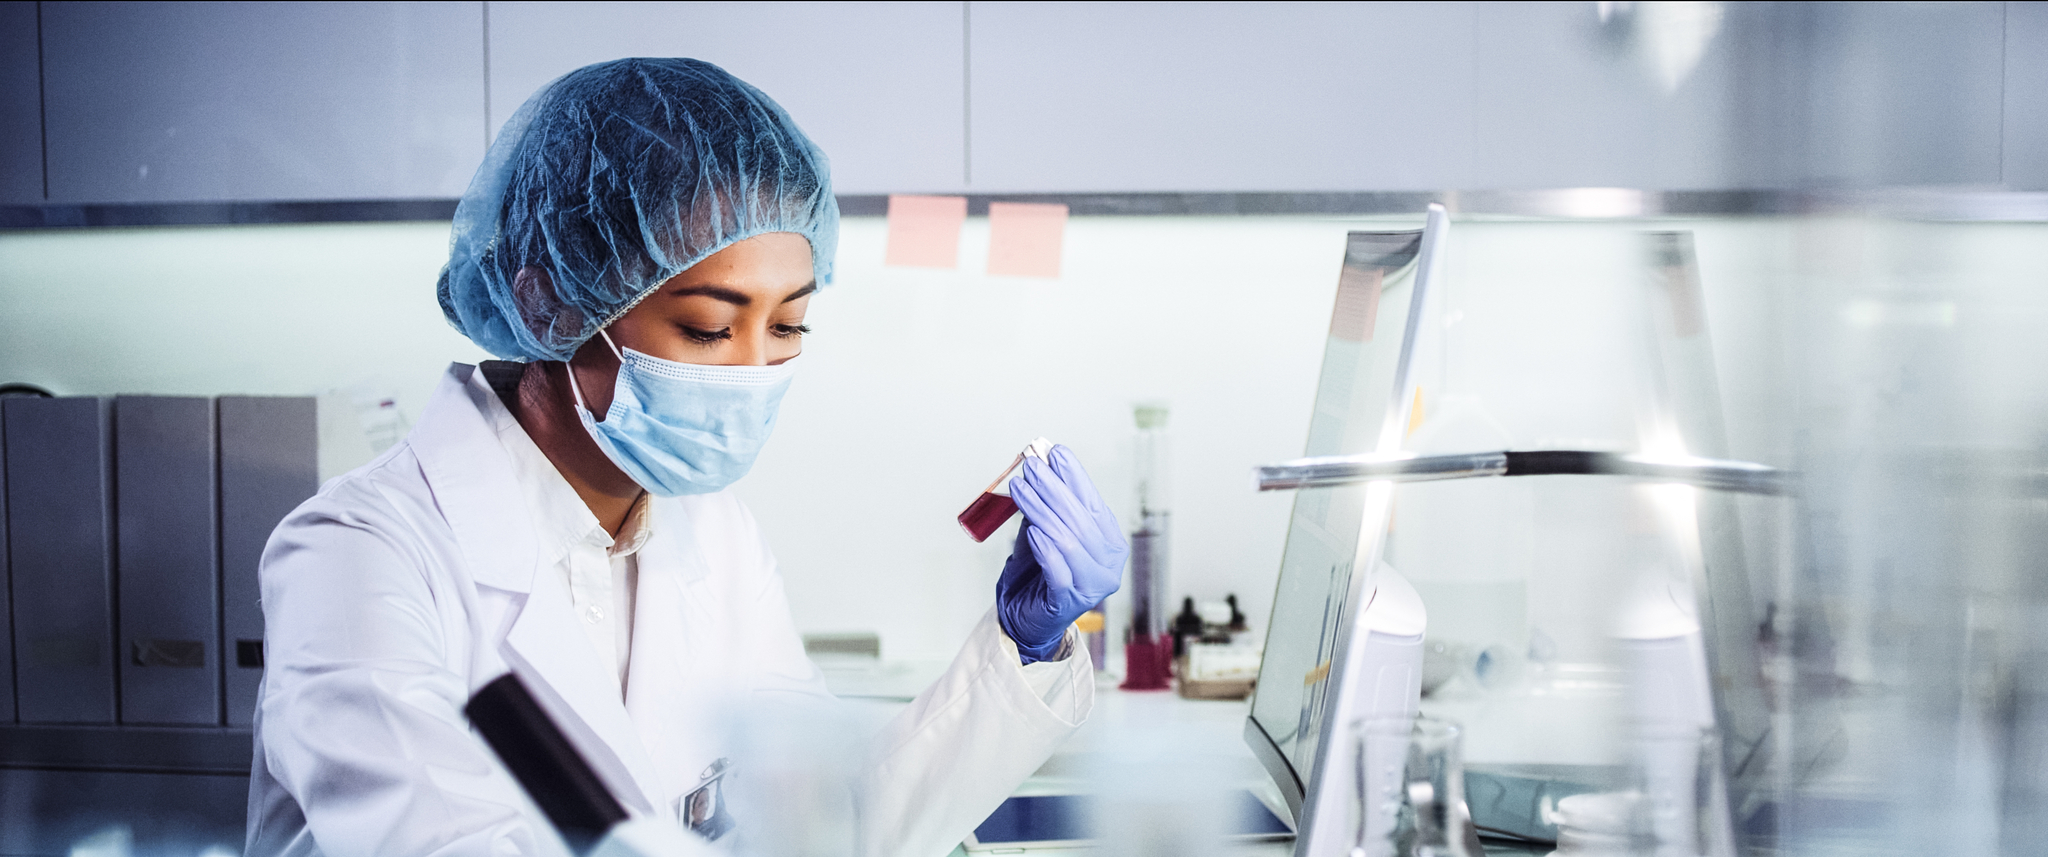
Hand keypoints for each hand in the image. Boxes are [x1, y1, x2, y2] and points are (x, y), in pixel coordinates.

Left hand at [996, 445, 1126, 663]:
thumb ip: (1047, 504)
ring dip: (1041, 511)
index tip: (1055, 453)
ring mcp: (1093, 584)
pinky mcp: (1070, 602)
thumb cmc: (1038, 572)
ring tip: (1020, 490)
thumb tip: (1041, 464)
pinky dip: (1045, 548)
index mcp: (1110, 542)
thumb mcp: (1044, 531)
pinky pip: (1058, 570)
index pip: (1093, 503)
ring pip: (1067, 540)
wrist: (1026, 617)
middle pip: (1080, 519)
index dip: (1074, 476)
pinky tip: (1032, 530)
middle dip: (1053, 489)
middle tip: (1032, 467)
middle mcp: (1109, 563)